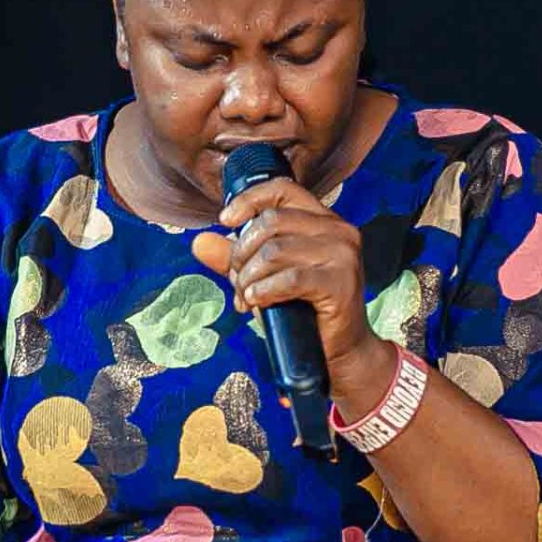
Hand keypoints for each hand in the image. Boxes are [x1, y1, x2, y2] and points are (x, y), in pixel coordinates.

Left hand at [194, 178, 393, 403]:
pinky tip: (258, 301)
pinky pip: (289, 279)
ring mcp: (342, 256)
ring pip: (274, 251)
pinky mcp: (340, 284)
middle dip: (242, 252)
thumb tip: (199, 242)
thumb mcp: (265, 276)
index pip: (283, 190)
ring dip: (249, 277)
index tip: (226, 220)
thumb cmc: (304, 310)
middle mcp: (338, 231)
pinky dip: (265, 291)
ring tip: (247, 297)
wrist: (338, 351)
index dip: (248, 200)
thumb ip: (236, 256)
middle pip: (271, 223)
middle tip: (237, 281)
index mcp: (324, 221)